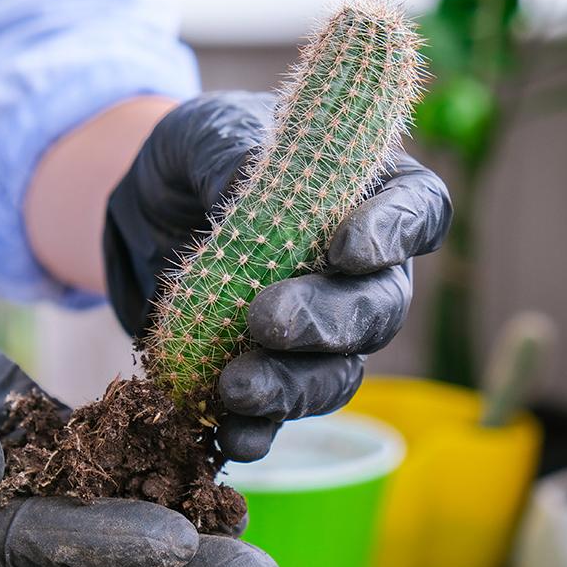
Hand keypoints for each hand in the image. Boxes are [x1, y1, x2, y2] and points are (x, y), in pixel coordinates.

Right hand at [0, 257, 279, 566]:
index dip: (103, 545)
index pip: (27, 544)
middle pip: (89, 553)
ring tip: (259, 550)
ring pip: (110, 517)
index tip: (179, 542)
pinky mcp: (41, 443)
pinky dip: (161, 472)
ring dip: (187, 535)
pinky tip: (218, 476)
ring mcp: (18, 484)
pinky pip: (107, 463)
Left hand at [105, 92, 451, 459]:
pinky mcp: (275, 371)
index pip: (417, 211)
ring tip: (236, 388)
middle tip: (269, 321)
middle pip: (380, 309)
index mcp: (368, 191)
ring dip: (293, 386)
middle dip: (330, 323)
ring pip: (336, 372)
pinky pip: (282, 412)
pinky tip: (230, 434)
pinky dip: (260, 429)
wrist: (149, 208)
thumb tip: (250, 199)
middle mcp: (361, 271)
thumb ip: (236, 157)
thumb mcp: (208, 132)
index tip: (347, 250)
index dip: (395, 235)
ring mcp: (323, 331)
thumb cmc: (200, 153)